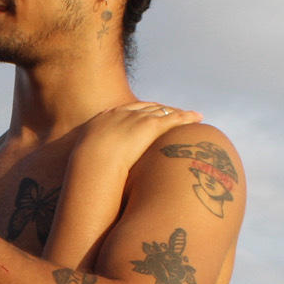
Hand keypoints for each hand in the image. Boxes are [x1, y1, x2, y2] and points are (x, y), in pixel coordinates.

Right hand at [66, 101, 201, 173]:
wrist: (92, 161)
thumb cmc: (87, 168)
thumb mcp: (86, 161)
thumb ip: (93, 162)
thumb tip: (91, 176)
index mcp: (105, 119)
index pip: (126, 111)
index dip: (139, 112)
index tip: (148, 116)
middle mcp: (122, 114)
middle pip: (146, 107)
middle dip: (160, 110)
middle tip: (172, 113)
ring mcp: (136, 118)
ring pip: (162, 111)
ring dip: (177, 113)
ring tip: (189, 116)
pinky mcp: (150, 125)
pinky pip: (173, 118)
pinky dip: (186, 117)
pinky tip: (197, 118)